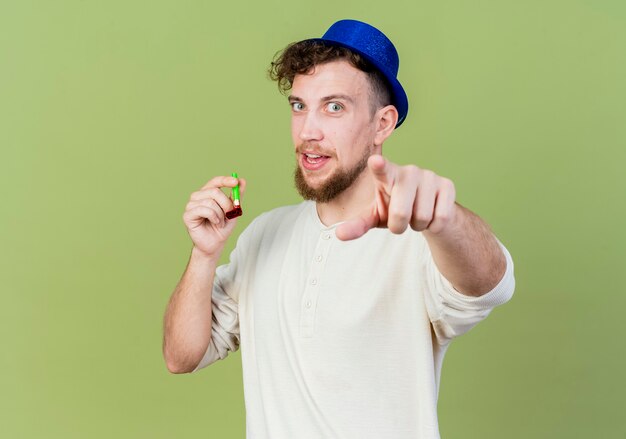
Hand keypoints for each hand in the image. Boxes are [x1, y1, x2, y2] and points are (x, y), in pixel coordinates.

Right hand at [182, 176, 246, 256]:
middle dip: (226, 204)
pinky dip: (213, 217)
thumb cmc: (222, 227)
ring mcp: (191, 205)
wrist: (215, 244)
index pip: (215, 181)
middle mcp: (197, 197)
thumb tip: (242, 180)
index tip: (236, 182)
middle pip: (214, 191)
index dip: (225, 180)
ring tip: (220, 222)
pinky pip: (203, 210)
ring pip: (210, 202)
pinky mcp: (187, 215)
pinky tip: (215, 223)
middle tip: (230, 214)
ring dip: (220, 214)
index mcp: (207, 193)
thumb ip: (237, 197)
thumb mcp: (233, 211)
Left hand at [336, 155, 456, 240]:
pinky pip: (441, 218)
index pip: (381, 170)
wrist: (427, 209)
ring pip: (423, 217)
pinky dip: (434, 226)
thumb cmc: (394, 209)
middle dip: (399, 226)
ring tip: (416, 216)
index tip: (375, 161)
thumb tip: (338, 234)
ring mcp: (430, 176)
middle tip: (400, 220)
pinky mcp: (448, 185)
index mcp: (386, 175)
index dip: (379, 166)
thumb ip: (357, 224)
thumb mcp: (374, 217)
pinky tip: (432, 215)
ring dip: (418, 226)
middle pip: (401, 213)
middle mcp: (409, 171)